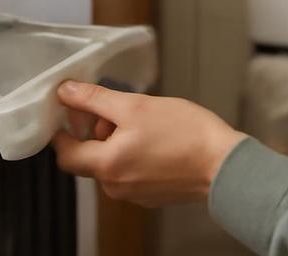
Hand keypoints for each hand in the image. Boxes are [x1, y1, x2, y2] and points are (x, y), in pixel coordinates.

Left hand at [51, 80, 247, 207]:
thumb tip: (66, 92)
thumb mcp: (134, 106)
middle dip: (96, 131)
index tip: (69, 112)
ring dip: (116, 141)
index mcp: (107, 166)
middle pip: (89, 157)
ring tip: (143, 121)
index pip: (65, 154)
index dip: (62, 131)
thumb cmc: (184, 133)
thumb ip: (95, 100)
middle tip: (116, 108)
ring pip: (111, 164)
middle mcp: (116, 187)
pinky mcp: (152, 195)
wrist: (225, 163)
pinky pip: (130, 172)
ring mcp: (135, 194)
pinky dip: (133, 154)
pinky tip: (155, 137)